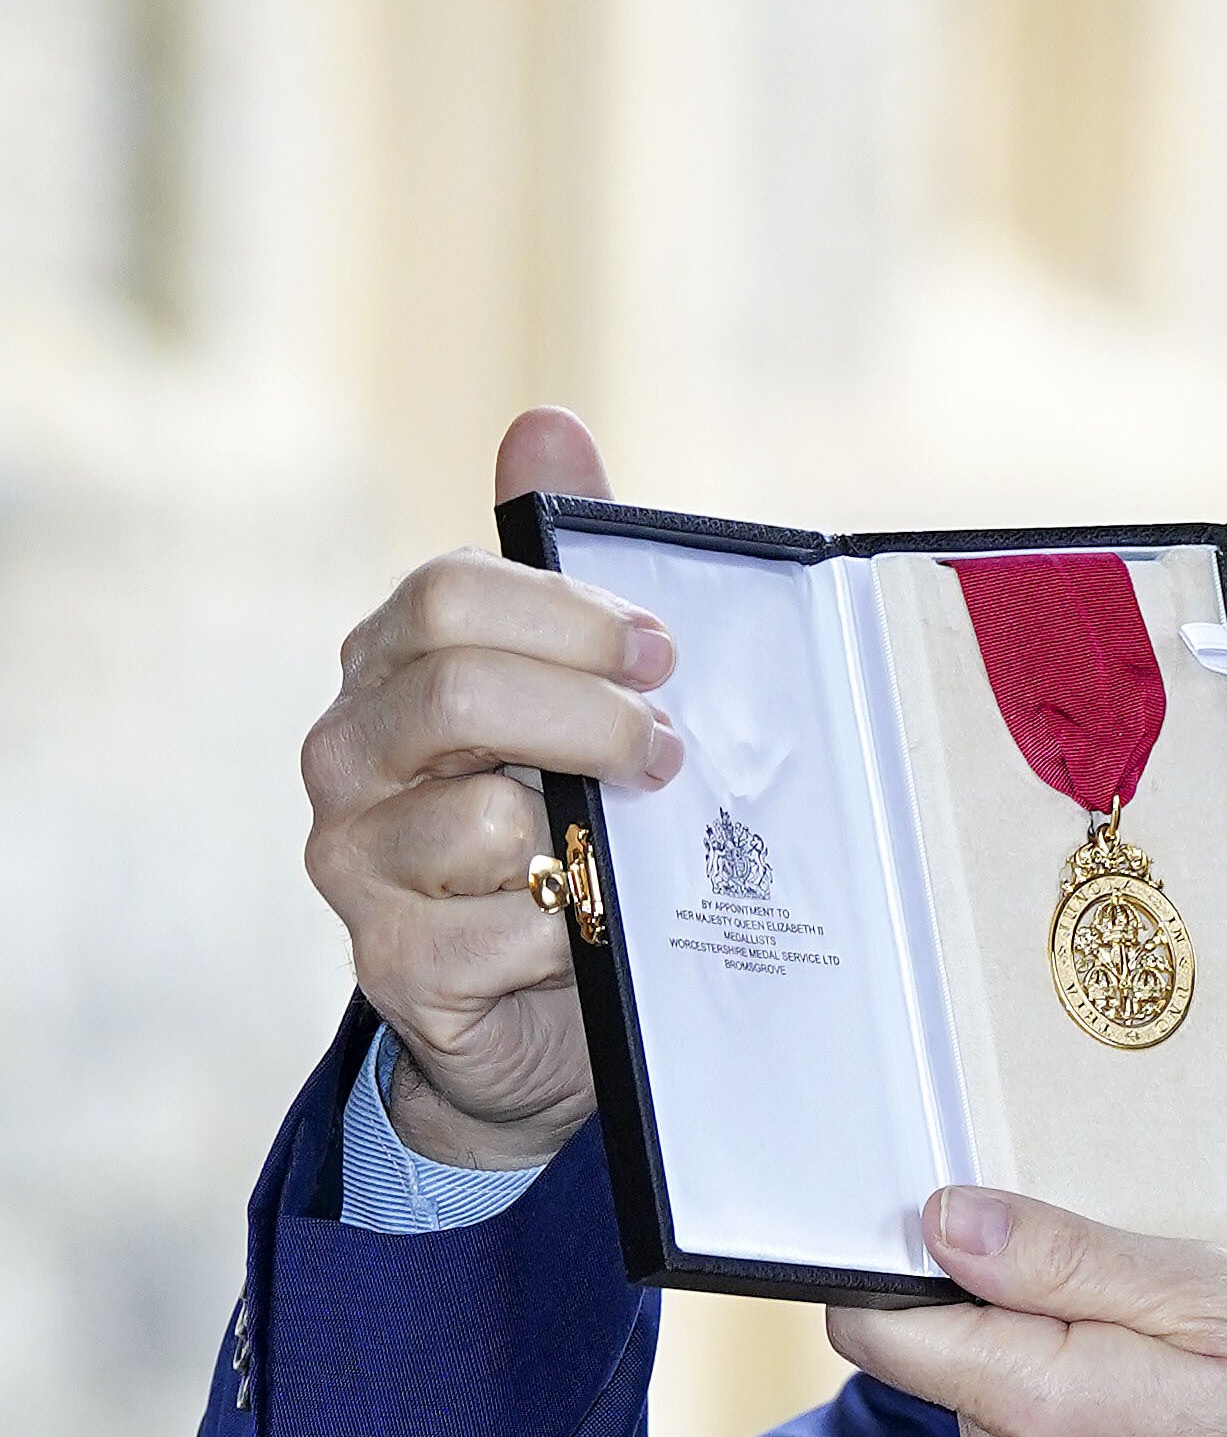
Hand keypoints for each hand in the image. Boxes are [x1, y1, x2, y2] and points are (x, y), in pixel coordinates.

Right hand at [301, 408, 681, 1168]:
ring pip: (488, 821)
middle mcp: (346, 756)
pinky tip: (594, 940)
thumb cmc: (571, 832)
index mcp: (388, 671)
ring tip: (636, 856)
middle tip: (671, 753)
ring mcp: (353, 863)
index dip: (572, 617)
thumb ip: (565, 571)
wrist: (542, 1012)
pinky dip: (576, 936)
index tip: (665, 652)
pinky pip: (505, 932)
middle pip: (460, 692)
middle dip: (593, 717)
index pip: (448, 597)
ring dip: (594, 840)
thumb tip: (546, 424)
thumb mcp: (580, 700)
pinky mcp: (391, 966)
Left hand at [826, 1189, 1226, 1436]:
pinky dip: (1086, 1386)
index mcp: (1034, 1401)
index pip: (878, 1322)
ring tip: (1172, 1334)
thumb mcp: (1211, 1293)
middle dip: (1008, 1291)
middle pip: (941, 1342)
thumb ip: (1067, 1256)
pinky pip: (1039, 1424)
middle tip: (1132, 1274)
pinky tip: (1174, 1382)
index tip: (980, 1217)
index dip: (904, 1256)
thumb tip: (944, 1222)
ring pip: (994, 1380)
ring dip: (1055, 1338)